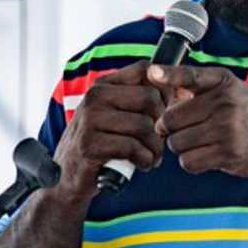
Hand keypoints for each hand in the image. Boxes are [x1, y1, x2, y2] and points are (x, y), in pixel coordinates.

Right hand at [48, 60, 171, 207]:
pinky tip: (141, 164)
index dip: (163, 89)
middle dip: (161, 124)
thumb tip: (181, 90)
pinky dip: (144, 160)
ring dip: (155, 148)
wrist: (67, 177)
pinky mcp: (89, 145)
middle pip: (149, 98)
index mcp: (102, 86)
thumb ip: (139, 102)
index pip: (144, 70)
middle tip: (157, 142)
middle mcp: (94, 97)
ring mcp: (89, 120)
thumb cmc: (100, 146)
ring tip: (151, 157)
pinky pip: (132, 147)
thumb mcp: (115, 117)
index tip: (164, 111)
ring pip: (143, 126)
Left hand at [146, 64, 247, 180]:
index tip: (151, 74)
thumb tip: (157, 95)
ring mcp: (227, 128)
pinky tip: (207, 155)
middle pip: (170, 119)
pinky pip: (188, 162)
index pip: (190, 75)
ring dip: (182, 147)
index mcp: (222, 81)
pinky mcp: (228, 153)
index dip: (169, 75)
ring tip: (202, 142)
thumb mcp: (230, 92)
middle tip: (185, 130)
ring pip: (176, 143)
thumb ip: (197, 91)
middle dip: (170, 129)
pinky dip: (191, 162)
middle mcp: (225, 102)